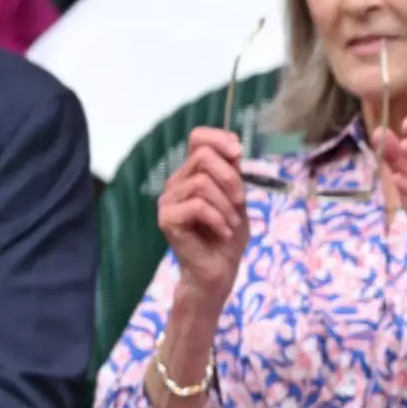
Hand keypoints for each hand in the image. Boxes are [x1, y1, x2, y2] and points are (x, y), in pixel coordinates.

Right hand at [158, 128, 249, 302]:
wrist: (219, 269)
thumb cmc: (228, 234)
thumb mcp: (238, 198)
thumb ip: (234, 172)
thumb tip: (234, 144)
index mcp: (193, 173)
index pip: (197, 138)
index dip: (219, 138)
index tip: (238, 154)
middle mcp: (177, 182)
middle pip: (202, 157)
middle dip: (230, 179)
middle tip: (240, 203)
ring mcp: (168, 201)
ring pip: (201, 183)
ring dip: (226, 205)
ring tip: (231, 223)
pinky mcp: (166, 219)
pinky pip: (196, 206)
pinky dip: (218, 219)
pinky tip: (224, 232)